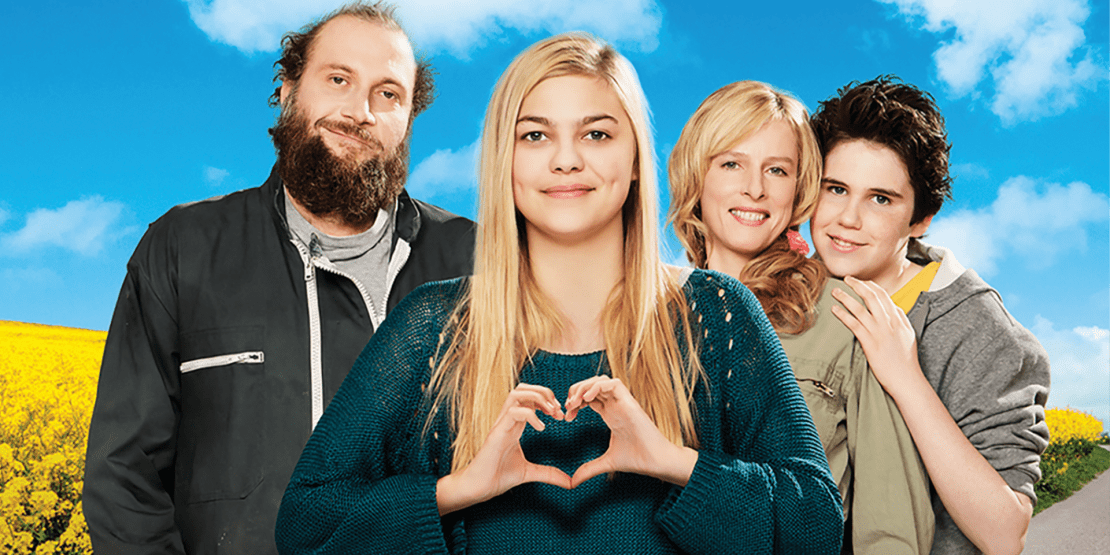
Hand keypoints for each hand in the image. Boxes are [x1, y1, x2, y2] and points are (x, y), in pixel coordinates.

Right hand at [437, 384, 570, 514]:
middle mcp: (507, 420)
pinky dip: (530, 415)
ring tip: (551, 412)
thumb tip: (570, 482)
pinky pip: (514, 412)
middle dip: (544, 392)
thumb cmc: (497, 476)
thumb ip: (549, 473)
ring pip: (516, 393)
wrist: (477, 488)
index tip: (560, 415)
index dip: (547, 400)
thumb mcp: (529, 473)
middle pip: (523, 388)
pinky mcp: (497, 433)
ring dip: (537, 398)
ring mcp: (501, 424)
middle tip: (557, 409)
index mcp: (514, 424)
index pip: (528, 397)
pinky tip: (541, 428)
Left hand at [563, 376, 697, 487]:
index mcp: (611, 414)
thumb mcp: (606, 463)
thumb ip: (589, 469)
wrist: (655, 462)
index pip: (589, 397)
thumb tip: (573, 482)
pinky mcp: (630, 402)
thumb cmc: (637, 459)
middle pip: (592, 384)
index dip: (575, 402)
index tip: (567, 417)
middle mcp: (616, 405)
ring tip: (576, 402)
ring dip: (585, 387)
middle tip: (568, 407)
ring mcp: (623, 402)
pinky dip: (598, 386)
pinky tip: (587, 399)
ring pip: (601, 380)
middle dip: (576, 391)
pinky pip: (613, 383)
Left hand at [830, 276, 924, 396]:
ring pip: (860, 308)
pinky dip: (843, 315)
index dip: (870, 285)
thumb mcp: (908, 334)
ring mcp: (879, 332)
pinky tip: (834, 310)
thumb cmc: (906, 359)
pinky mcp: (869, 343)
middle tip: (846, 279)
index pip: (883, 295)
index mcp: (898, 319)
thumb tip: (893, 307)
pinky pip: (854, 324)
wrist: (906, 379)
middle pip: (871, 296)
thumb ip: (901, 319)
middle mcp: (889, 322)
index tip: (861, 281)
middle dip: (857, 284)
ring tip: (835, 291)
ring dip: (845, 297)